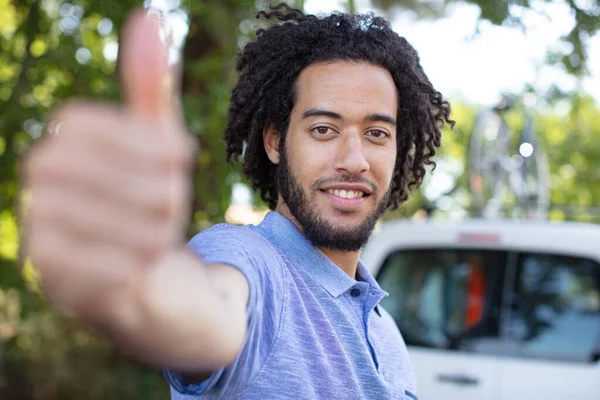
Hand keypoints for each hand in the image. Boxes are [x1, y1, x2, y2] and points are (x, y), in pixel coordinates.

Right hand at [21, 10, 192, 319]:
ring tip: (158, 238)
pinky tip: (139, 267)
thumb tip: (147, 17)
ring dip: (151, 231)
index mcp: (62, 141)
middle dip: (155, 191)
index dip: (146, 140)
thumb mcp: (158, 143)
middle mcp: (39, 180)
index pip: (90, 124)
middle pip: (107, 174)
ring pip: (110, 223)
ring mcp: (38, 228)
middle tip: (170, 205)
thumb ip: (150, 88)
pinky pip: (98, 267)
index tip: (181, 156)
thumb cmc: (149, 200)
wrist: (143, 273)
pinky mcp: (50, 277)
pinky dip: (132, 267)